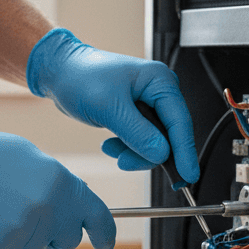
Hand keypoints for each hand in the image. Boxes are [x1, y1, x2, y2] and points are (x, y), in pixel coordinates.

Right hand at [0, 106, 115, 248]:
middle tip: (23, 215)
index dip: (104, 234)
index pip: (96, 216)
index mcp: (60, 181)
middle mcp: (48, 207)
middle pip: (66, 240)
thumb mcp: (27, 158)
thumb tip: (68, 208)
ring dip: (16, 238)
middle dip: (50, 235)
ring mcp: (23, 229)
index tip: (106, 244)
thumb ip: (54, 185)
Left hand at [27, 28, 199, 184]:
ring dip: (133, 152)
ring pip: (154, 142)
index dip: (185, 152)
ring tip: (111, 148)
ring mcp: (148, 104)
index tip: (188, 175)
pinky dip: (127, 148)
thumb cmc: (81, 77)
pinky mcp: (136, 115)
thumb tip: (161, 154)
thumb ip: (138, 133)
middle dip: (148, 154)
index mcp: (159, 81)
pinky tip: (110, 144)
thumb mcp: (109, 108)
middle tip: (126, 163)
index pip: (180, 122)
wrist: (60, 73)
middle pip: (169, 135)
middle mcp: (158, 91)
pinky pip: (141, 141)